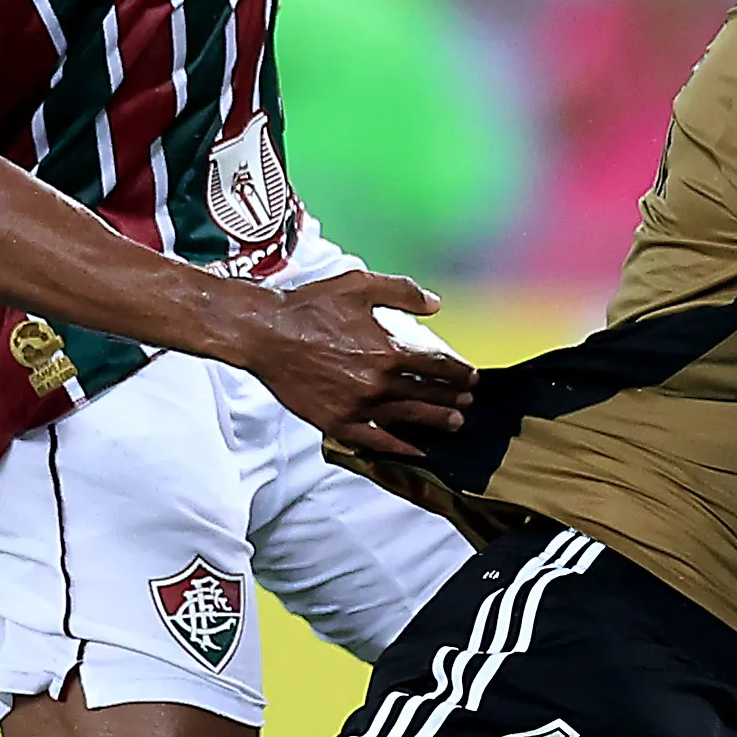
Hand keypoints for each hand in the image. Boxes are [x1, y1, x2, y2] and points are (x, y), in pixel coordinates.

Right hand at [242, 270, 476, 460]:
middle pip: (429, 394)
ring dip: (436, 421)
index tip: (471, 377)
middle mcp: (379, 383)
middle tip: (468, 401)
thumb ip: (402, 292)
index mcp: (389, 350)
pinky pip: (376, 441)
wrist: (266, 334)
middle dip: (453, 397)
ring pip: (410, 418)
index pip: (438, 367)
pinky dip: (399, 447)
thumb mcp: (360, 286)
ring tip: (455, 423)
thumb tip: (436, 304)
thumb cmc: (310, 307)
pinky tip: (416, 451)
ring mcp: (360, 406)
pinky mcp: (338, 422)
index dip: (459, 373)